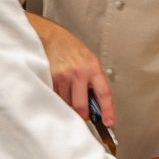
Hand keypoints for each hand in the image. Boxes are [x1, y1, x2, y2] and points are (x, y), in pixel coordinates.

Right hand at [30, 13, 114, 131]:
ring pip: (66, 104)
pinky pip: (55, 98)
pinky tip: (58, 90)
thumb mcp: (89, 60)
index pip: (104, 94)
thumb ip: (94, 80)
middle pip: (81, 106)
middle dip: (82, 115)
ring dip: (68, 106)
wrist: (49, 36)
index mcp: (93, 68)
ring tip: (68, 95)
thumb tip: (97, 103)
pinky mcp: (49, 79)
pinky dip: (57, 99)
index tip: (109, 123)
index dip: (108, 111)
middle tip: (83, 115)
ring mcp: (63, 77)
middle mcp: (79, 73)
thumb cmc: (70, 48)